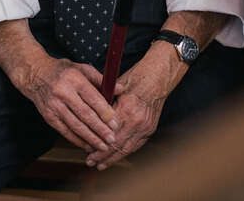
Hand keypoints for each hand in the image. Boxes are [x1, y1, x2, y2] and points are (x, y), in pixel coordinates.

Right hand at [17, 55, 120, 152]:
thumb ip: (100, 79)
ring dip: (90, 138)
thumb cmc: (63, 71)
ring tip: (103, 146)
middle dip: (100, 129)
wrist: (35, 75)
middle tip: (112, 139)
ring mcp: (54, 106)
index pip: (92, 98)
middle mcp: (63, 93)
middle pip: (84, 114)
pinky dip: (77, 140)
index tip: (115, 124)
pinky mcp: (48, 116)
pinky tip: (88, 145)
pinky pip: (65, 131)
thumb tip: (120, 89)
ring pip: (75, 125)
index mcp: (74, 79)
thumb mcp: (81, 68)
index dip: (105, 113)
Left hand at [85, 45, 176, 169]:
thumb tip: (90, 119)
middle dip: (102, 156)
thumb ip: (104, 105)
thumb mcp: (114, 88)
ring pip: (127, 149)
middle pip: (116, 145)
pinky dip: (125, 152)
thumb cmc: (134, 79)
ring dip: (113, 158)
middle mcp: (136, 121)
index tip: (85, 150)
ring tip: (101, 165)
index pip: (108, 134)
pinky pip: (136, 145)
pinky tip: (116, 157)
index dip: (96, 144)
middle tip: (89, 162)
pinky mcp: (150, 129)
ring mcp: (145, 127)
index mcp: (125, 110)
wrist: (157, 78)